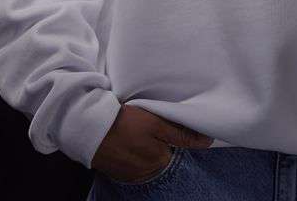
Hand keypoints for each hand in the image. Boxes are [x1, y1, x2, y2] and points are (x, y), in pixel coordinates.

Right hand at [92, 104, 213, 183]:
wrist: (90, 128)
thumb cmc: (124, 122)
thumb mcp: (156, 122)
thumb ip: (181, 133)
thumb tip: (206, 142)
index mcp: (160, 160)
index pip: (177, 147)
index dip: (174, 132)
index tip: (164, 123)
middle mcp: (148, 172)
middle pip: (162, 154)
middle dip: (159, 140)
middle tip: (146, 124)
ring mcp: (132, 175)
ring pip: (148, 159)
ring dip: (145, 147)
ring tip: (135, 132)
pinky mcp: (119, 173)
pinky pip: (133, 164)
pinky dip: (132, 154)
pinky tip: (126, 141)